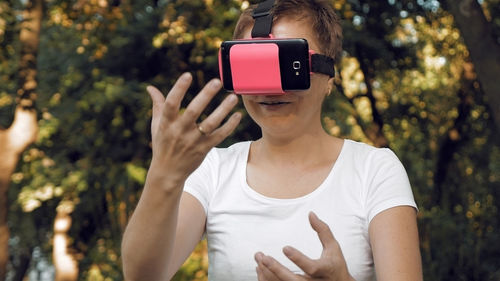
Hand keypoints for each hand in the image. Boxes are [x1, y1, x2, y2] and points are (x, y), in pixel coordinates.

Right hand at [147, 73, 240, 187]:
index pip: (171, 103)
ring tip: (233, 97)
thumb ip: (157, 105)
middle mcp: (180, 131)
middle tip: (216, 81)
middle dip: (205, 95)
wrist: (168, 173)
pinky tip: (237, 115)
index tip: (188, 75)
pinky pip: (219, 136)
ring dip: (223, 110)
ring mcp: (193, 141)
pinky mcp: (204, 149)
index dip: (178, 89)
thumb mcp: (157, 125)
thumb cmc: (162, 144)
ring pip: (210, 123)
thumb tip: (150, 87)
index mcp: (166, 123)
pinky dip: (229, 126)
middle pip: (193, 111)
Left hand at [255, 212, 354, 280]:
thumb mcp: (333, 248)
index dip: (298, 259)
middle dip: (277, 270)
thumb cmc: (335, 265)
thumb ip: (323, 231)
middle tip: (264, 258)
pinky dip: (269, 279)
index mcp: (324, 270)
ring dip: (269, 274)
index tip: (285, 247)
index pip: (311, 267)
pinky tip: (261, 268)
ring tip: (259, 260)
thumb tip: (311, 214)